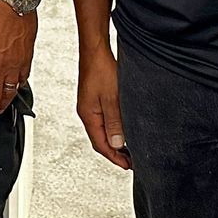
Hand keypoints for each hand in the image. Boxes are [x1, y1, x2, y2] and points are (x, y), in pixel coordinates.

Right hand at [76, 47, 129, 169]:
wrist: (95, 50)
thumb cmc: (101, 70)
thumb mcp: (111, 98)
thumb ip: (114, 122)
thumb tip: (116, 144)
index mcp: (88, 115)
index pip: (100, 144)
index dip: (114, 158)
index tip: (127, 166)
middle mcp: (87, 113)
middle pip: (100, 140)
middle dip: (114, 153)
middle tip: (130, 161)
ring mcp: (90, 106)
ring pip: (102, 131)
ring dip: (114, 141)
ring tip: (128, 149)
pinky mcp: (94, 99)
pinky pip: (103, 120)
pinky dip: (113, 129)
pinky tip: (121, 128)